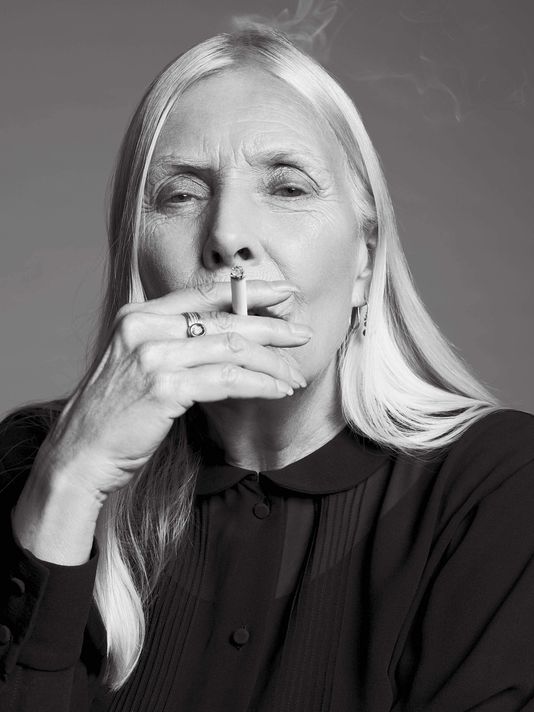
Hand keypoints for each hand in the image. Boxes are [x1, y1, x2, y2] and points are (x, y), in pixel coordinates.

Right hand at [37, 280, 311, 497]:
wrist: (79, 453)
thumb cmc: (114, 415)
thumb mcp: (138, 365)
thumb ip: (173, 345)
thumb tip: (227, 341)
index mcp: (139, 316)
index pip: (204, 294)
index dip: (249, 291)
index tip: (283, 293)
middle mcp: (144, 327)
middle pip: (224, 319)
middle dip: (272, 328)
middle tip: (302, 335)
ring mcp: (152, 355)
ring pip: (232, 349)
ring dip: (272, 363)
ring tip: (294, 375)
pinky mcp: (164, 387)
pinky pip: (228, 380)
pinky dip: (260, 384)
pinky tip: (277, 390)